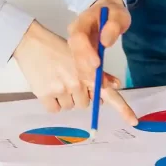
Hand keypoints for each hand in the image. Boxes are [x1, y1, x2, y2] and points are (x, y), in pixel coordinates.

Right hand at [14, 21, 137, 125]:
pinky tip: (48, 86)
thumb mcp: (81, 56)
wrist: (32, 43)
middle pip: (86, 103)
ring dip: (65, 98)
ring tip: (56, 80)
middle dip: (79, 94)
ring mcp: (62, 90)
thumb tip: (115, 85)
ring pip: (70, 107)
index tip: (134, 122)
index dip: (123, 109)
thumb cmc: (57, 49)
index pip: (110, 95)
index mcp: (89, 73)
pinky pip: (55, 109)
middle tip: (68, 79)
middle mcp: (78, 83)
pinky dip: (52, 102)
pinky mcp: (46, 95)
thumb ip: (99, 73)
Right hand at [67, 0, 131, 80]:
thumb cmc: (113, 13)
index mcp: (81, 23)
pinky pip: (84, 68)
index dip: (85, 52)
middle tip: (102, 82)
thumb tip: (105, 42)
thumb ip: (113, 26)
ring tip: (107, 84)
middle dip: (88, 70)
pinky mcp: (81, 55)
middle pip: (75, 55)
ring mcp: (76, 47)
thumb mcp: (119, 15)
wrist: (107, 11)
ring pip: (78, 64)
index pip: (78, 38)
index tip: (97, 64)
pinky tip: (107, 83)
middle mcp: (74, 36)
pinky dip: (94, 78)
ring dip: (91, 77)